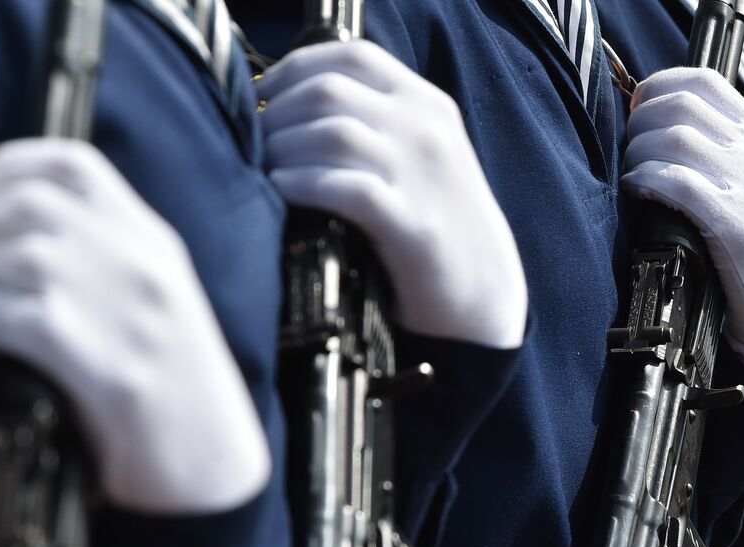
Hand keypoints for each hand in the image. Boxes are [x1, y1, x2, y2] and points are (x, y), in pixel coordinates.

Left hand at [0, 139, 269, 513]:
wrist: (215, 469)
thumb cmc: (171, 396)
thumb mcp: (153, 308)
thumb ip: (102, 262)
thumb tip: (8, 237)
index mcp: (157, 246)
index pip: (72, 165)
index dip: (5, 170)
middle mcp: (147, 268)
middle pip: (31, 204)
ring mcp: (132, 315)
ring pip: (16, 257)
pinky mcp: (110, 367)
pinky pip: (11, 318)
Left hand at [258, 40, 526, 348]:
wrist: (485, 294)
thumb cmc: (439, 223)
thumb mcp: (420, 155)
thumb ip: (378, 121)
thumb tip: (296, 103)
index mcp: (427, 105)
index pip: (352, 56)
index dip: (296, 68)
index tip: (266, 94)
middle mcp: (427, 130)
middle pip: (330, 91)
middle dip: (278, 113)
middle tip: (259, 142)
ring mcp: (421, 176)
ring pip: (331, 133)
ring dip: (283, 149)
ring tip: (268, 169)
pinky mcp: (411, 225)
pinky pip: (341, 188)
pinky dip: (300, 185)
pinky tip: (283, 192)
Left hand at [621, 67, 743, 404]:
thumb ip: (721, 157)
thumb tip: (660, 132)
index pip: (704, 81)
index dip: (658, 87)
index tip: (638, 113)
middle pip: (681, 105)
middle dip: (640, 123)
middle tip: (630, 152)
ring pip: (674, 139)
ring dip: (638, 154)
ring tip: (633, 177)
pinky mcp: (739, 225)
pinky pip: (678, 183)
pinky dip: (646, 181)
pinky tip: (640, 193)